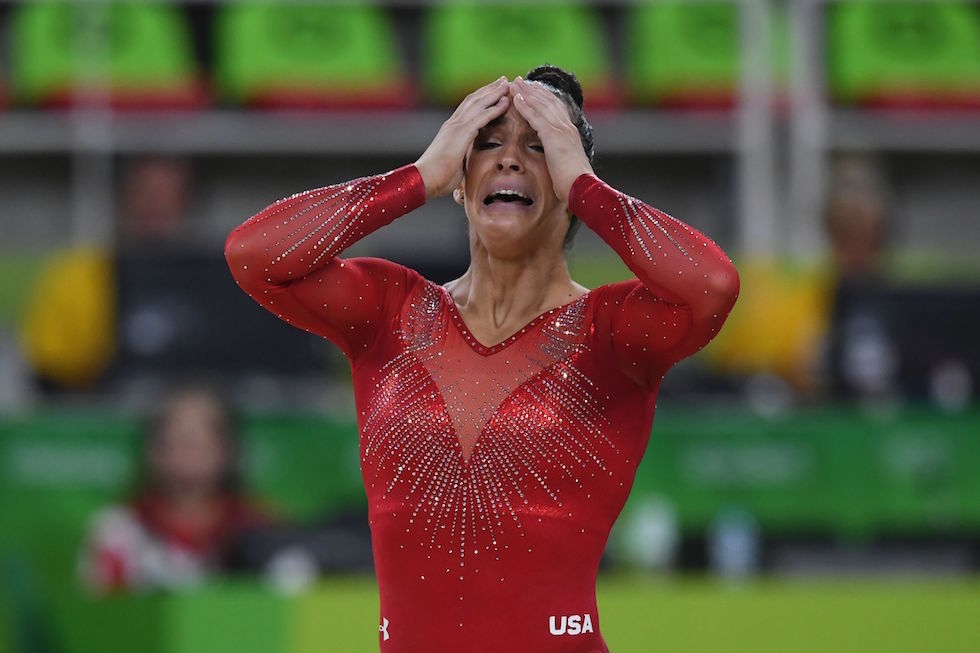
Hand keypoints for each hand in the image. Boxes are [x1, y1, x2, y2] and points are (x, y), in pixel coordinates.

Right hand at [415, 77, 510, 199]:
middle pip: (474, 99)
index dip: (482, 98)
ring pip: (479, 103)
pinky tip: (505, 102)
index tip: (495, 91)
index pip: (469, 108)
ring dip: (494, 92)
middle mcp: (453, 123)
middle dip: (490, 89)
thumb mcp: (454, 163)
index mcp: (451, 130)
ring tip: (507, 83)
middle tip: (503, 80)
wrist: (425, 179)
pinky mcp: (461, 133)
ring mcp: (456, 126)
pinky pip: (482, 117)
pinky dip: (495, 108)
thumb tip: (467, 161)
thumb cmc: (438, 177)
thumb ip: (462, 156)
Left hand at [510, 77, 593, 203]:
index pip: (556, 109)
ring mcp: (561, 130)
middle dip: (533, 90)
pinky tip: (516, 99)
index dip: (544, 98)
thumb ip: (561, 156)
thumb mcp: (567, 164)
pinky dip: (525, 106)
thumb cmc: (574, 183)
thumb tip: (556, 160)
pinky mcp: (553, 136)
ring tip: (514, 84)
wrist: (582, 187)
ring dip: (526, 93)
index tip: (533, 89)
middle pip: (548, 102)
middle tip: (520, 80)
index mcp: (570, 133)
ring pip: (541, 105)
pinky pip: (536, 117)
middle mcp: (567, 127)